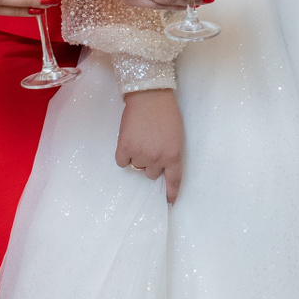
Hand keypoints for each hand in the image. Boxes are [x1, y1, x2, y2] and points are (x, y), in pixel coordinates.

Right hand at [117, 88, 184, 202]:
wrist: (149, 96)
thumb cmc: (166, 112)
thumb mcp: (176, 136)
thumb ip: (170, 153)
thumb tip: (160, 167)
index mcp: (174, 155)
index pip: (173, 179)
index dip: (171, 192)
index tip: (169, 202)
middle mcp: (158, 158)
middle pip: (151, 174)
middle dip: (150, 163)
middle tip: (150, 145)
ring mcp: (140, 154)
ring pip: (136, 167)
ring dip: (137, 156)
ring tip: (140, 137)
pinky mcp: (125, 147)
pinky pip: (122, 162)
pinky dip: (124, 154)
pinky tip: (128, 141)